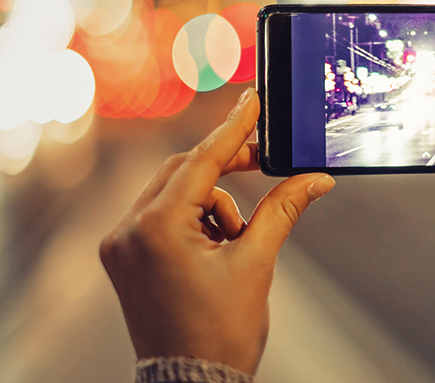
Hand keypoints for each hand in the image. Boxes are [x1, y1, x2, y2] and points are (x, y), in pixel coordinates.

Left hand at [100, 88, 335, 373]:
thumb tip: (314, 179)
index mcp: (157, 229)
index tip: (251, 99)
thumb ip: (282, 209)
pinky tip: (216, 247)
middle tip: (264, 160)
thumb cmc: (220, 335)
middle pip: (183, 170)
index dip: (234, 127)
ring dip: (212, 201)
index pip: (202, 161)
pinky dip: (193, 218)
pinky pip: (161, 214)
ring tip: (237, 240)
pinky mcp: (123, 257)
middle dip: (225, 166)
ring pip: (173, 191)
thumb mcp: (256, 263)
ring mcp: (120, 244)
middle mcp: (128, 230)